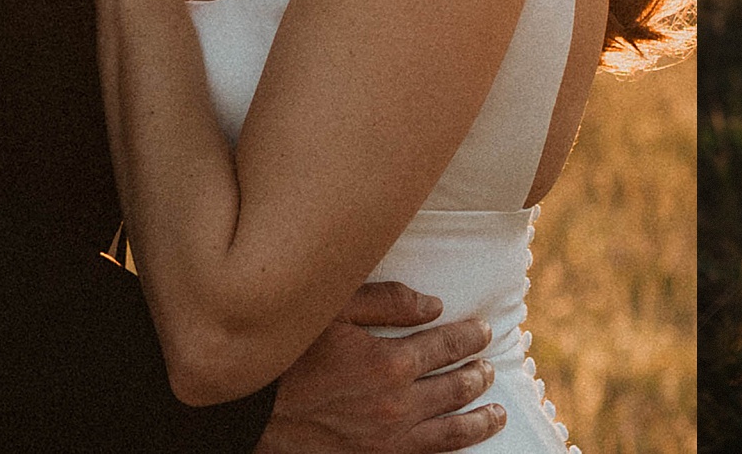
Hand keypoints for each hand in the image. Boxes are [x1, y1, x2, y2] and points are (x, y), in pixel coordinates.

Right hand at [255, 281, 504, 453]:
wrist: (245, 413)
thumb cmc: (286, 354)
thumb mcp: (333, 310)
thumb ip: (386, 301)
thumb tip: (434, 306)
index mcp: (391, 362)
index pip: (449, 345)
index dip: (472, 336)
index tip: (484, 331)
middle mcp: (397, 406)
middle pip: (455, 389)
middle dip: (477, 376)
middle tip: (488, 369)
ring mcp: (386, 442)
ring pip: (449, 433)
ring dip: (478, 422)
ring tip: (496, 414)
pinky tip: (456, 449)